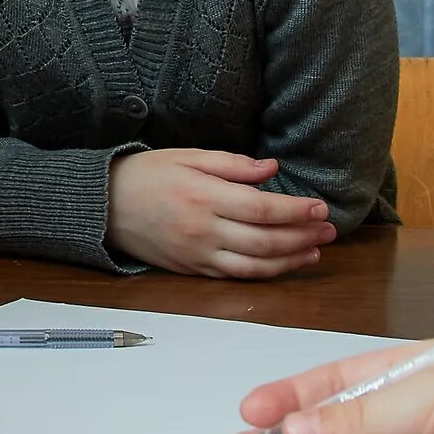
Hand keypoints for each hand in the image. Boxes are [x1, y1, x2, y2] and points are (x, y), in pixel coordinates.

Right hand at [104, 147, 335, 277]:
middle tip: (329, 231)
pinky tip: (284, 265)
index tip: (321, 208)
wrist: (104, 206)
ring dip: (291, 261)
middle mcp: (204, 230)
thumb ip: (233, 164)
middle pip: (266, 241)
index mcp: (205, 197)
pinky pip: (236, 276)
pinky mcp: (192, 270)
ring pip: (255, 266)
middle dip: (303, 237)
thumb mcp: (188, 156)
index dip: (297, 212)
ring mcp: (198, 255)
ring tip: (316, 252)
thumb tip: (272, 170)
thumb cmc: (146, 174)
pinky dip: (265, 274)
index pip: (264, 209)